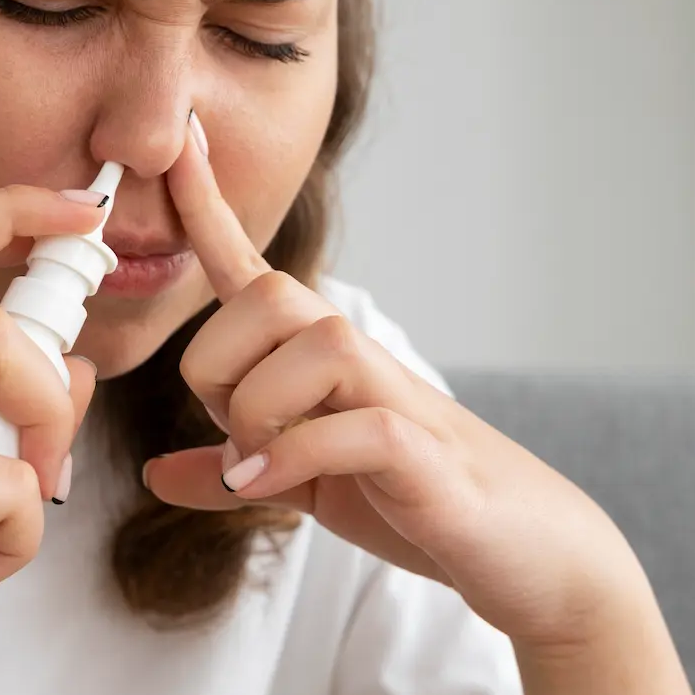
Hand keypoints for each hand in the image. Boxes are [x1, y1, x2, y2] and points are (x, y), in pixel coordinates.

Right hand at [0, 185, 103, 694]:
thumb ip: (10, 434)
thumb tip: (75, 367)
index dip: (4, 214)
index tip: (75, 211)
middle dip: (31, 241)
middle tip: (84, 282)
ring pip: (0, 348)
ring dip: (44, 429)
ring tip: (14, 508)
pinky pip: (10, 478)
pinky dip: (18, 535)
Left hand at [142, 115, 648, 654]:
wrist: (534, 554)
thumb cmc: (422, 504)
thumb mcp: (310, 490)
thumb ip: (239, 472)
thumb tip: (160, 472)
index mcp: (326, 362)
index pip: (255, 270)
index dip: (210, 207)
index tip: (177, 141)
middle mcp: (362, 362)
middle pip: (270, 295)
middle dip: (219, 363)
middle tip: (231, 433)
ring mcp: (400, 401)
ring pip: (315, 344)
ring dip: (257, 411)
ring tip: (254, 472)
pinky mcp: (429, 457)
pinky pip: (354, 427)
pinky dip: (291, 457)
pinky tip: (262, 490)